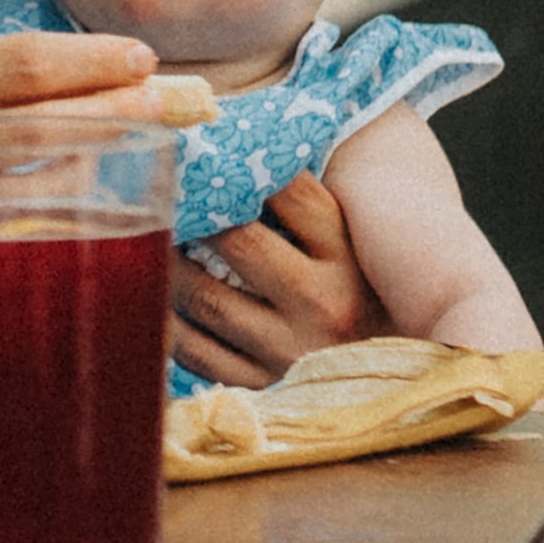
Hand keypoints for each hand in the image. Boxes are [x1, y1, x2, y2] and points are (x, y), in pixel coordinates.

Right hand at [0, 31, 176, 286]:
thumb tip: (78, 76)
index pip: (16, 65)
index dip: (89, 63)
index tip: (141, 58)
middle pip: (39, 128)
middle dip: (120, 114)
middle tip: (179, 104)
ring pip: (30, 190)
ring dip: (99, 169)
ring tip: (147, 147)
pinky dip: (49, 221)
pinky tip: (87, 208)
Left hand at [168, 172, 373, 386]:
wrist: (392, 385)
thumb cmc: (362, 302)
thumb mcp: (352, 251)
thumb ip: (306, 211)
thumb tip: (242, 163)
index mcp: (349, 261)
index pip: (292, 196)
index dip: (244, 168)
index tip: (209, 154)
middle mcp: (323, 306)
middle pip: (238, 242)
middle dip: (194, 214)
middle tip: (163, 192)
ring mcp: (290, 352)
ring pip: (205, 297)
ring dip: (168, 266)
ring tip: (151, 241)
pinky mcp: (262, 388)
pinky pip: (194, 351)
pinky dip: (167, 321)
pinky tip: (157, 297)